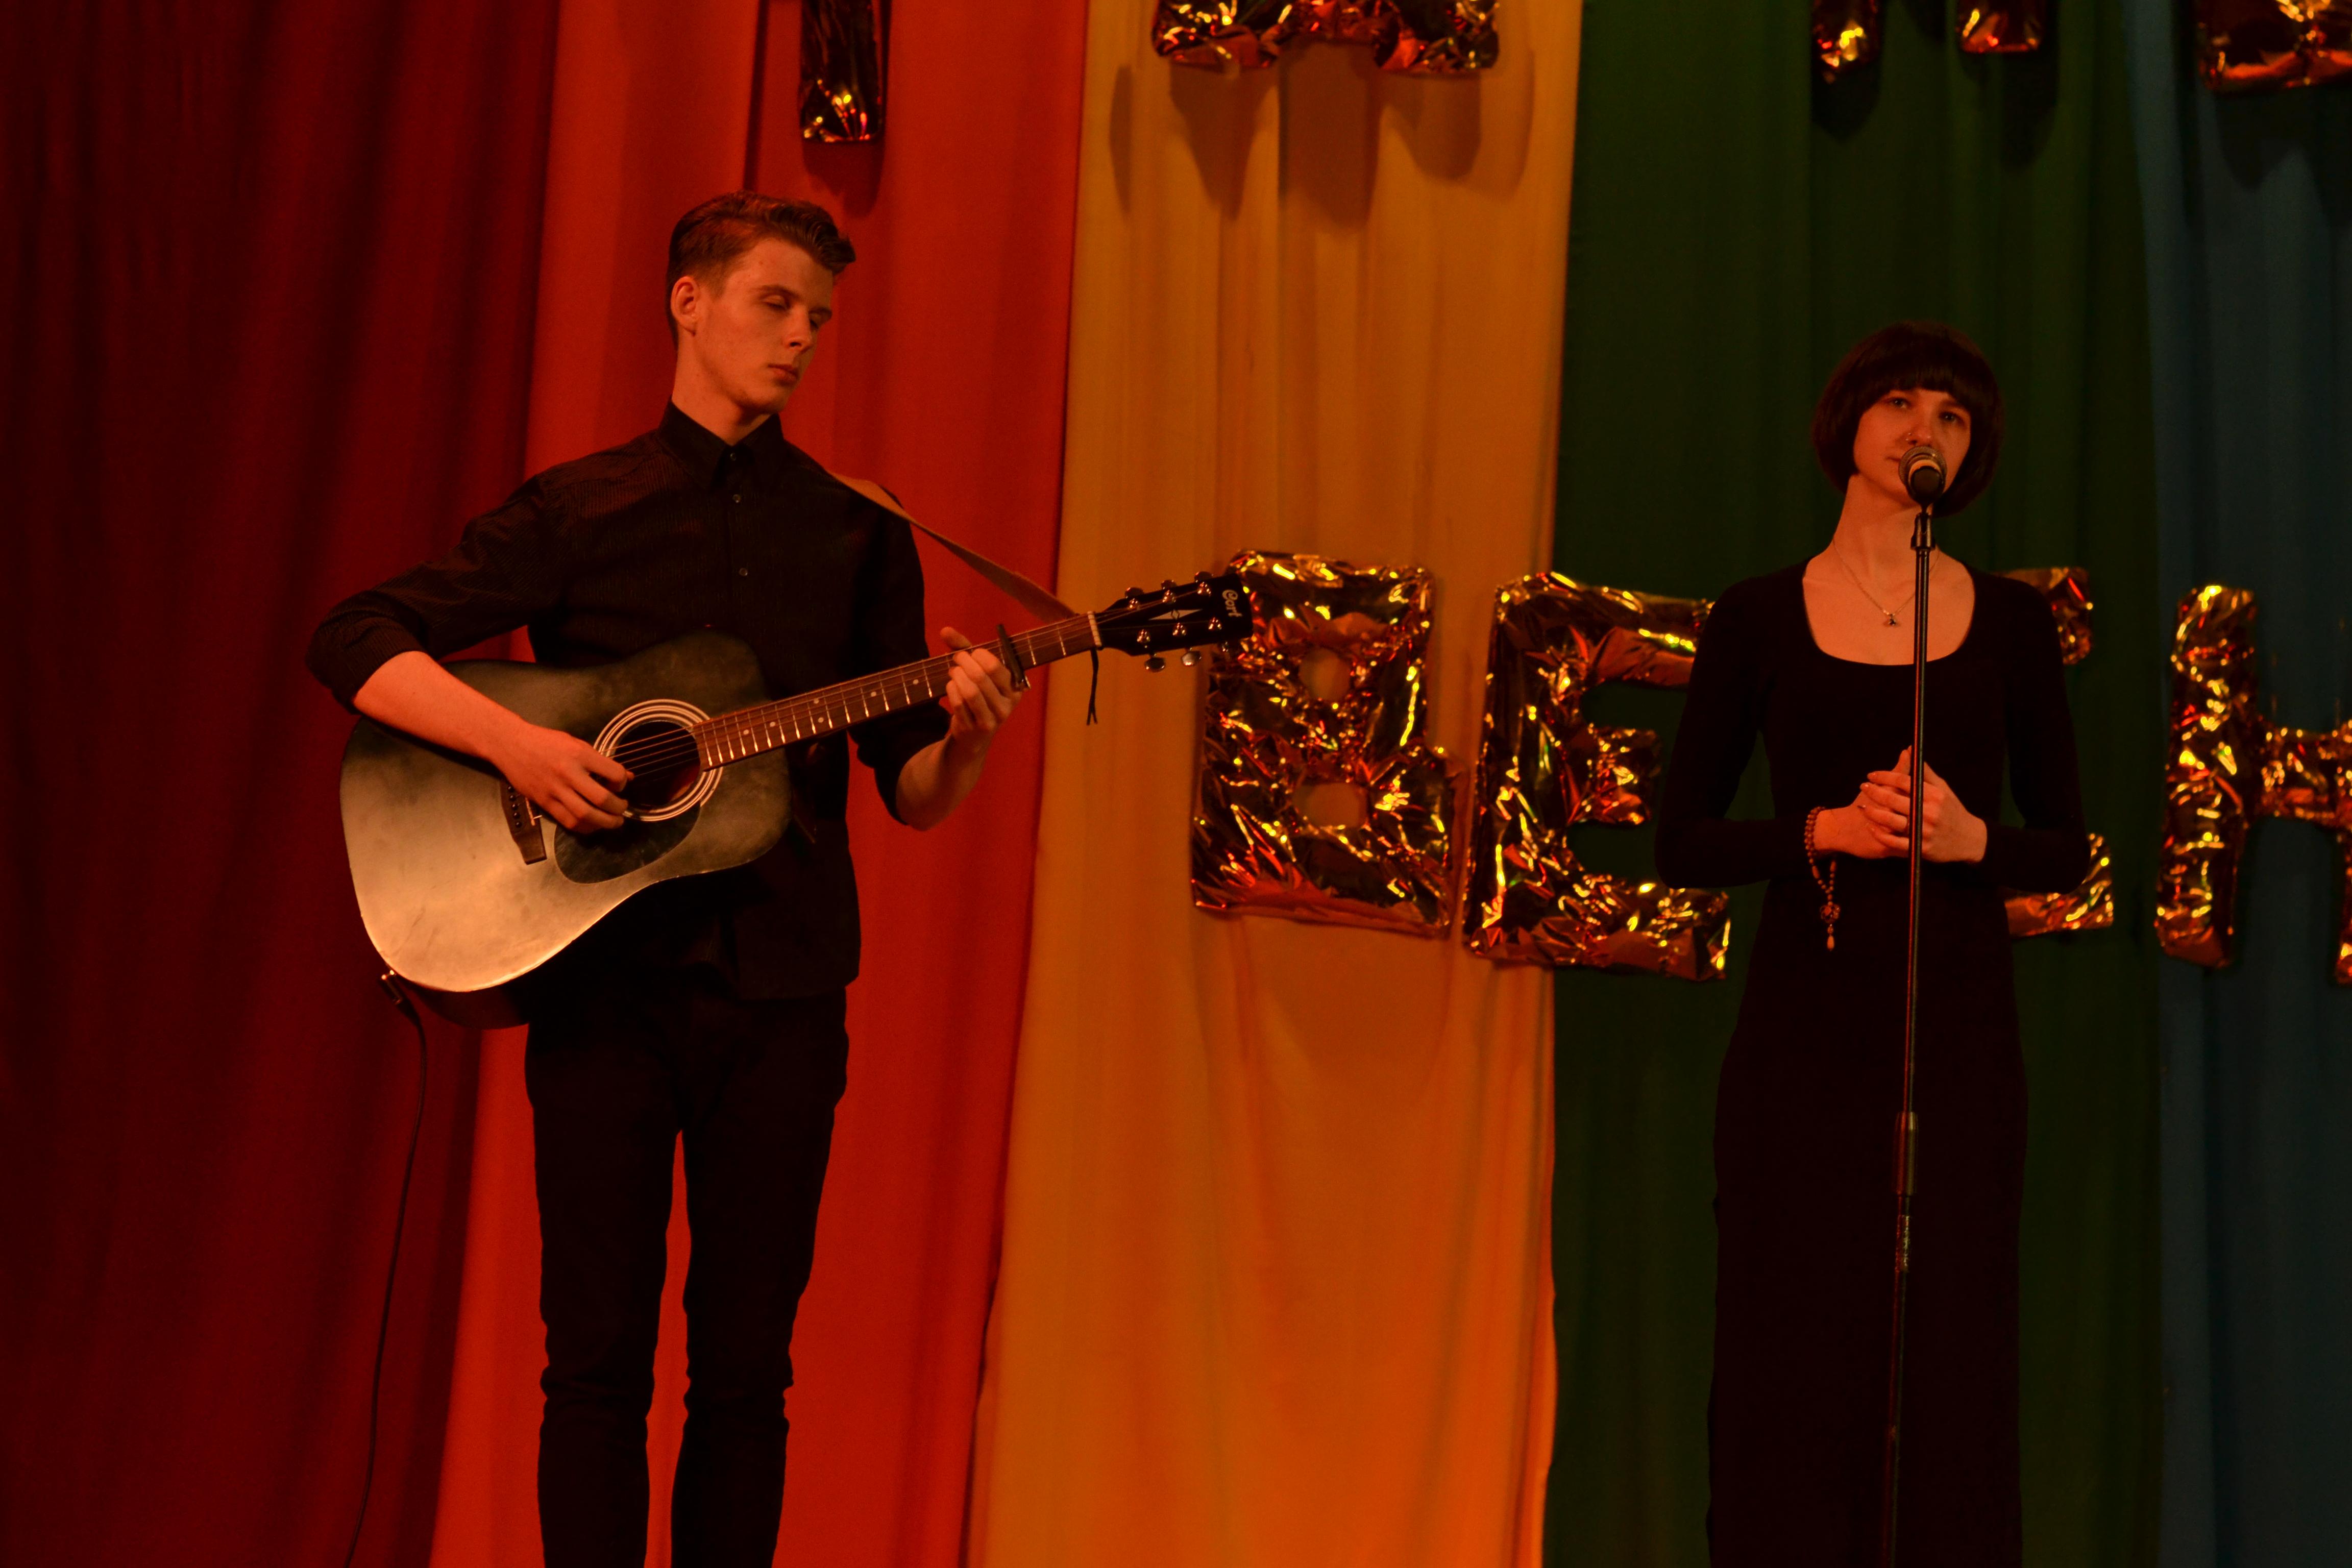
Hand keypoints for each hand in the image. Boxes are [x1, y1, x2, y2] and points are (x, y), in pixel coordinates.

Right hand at [488, 720, 632, 831]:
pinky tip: (593, 824)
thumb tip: (627, 776)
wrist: (510, 744)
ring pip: (585, 815)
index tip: (620, 784)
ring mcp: (554, 790)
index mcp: (579, 754)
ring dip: (605, 823)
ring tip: (613, 821)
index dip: (623, 782)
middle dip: (618, 808)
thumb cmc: (545, 741)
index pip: (613, 773)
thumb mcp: (575, 743)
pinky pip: (568, 821)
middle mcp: (568, 773)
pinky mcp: (543, 802)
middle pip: (601, 799)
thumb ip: (599, 761)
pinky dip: (585, 827)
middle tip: (622, 808)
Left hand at [939, 627, 1021, 754]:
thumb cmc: (981, 695)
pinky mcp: (974, 728)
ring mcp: (991, 720)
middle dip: (964, 663)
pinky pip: (959, 704)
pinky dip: (952, 690)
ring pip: (970, 692)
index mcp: (1016, 688)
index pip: (996, 667)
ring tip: (953, 672)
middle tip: (957, 659)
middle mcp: (1007, 706)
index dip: (978, 655)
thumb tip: (944, 630)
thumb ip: (964, 648)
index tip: (970, 653)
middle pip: (981, 678)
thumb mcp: (979, 671)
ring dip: (957, 676)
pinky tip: (951, 686)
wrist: (975, 734)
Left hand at [1846, 747, 1984, 863]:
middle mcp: (1929, 812)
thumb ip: (1925, 773)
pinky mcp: (1920, 848)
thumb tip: (1910, 751)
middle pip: (1894, 799)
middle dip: (1875, 792)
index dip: (1885, 776)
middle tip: (1863, 786)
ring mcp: (1924, 831)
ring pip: (1891, 820)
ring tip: (1862, 807)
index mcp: (1934, 795)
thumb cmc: (1952, 811)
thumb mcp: (1943, 789)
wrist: (1969, 840)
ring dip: (1873, 813)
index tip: (1871, 774)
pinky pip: (1895, 842)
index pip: (1903, 781)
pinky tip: (1870, 827)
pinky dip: (1880, 835)